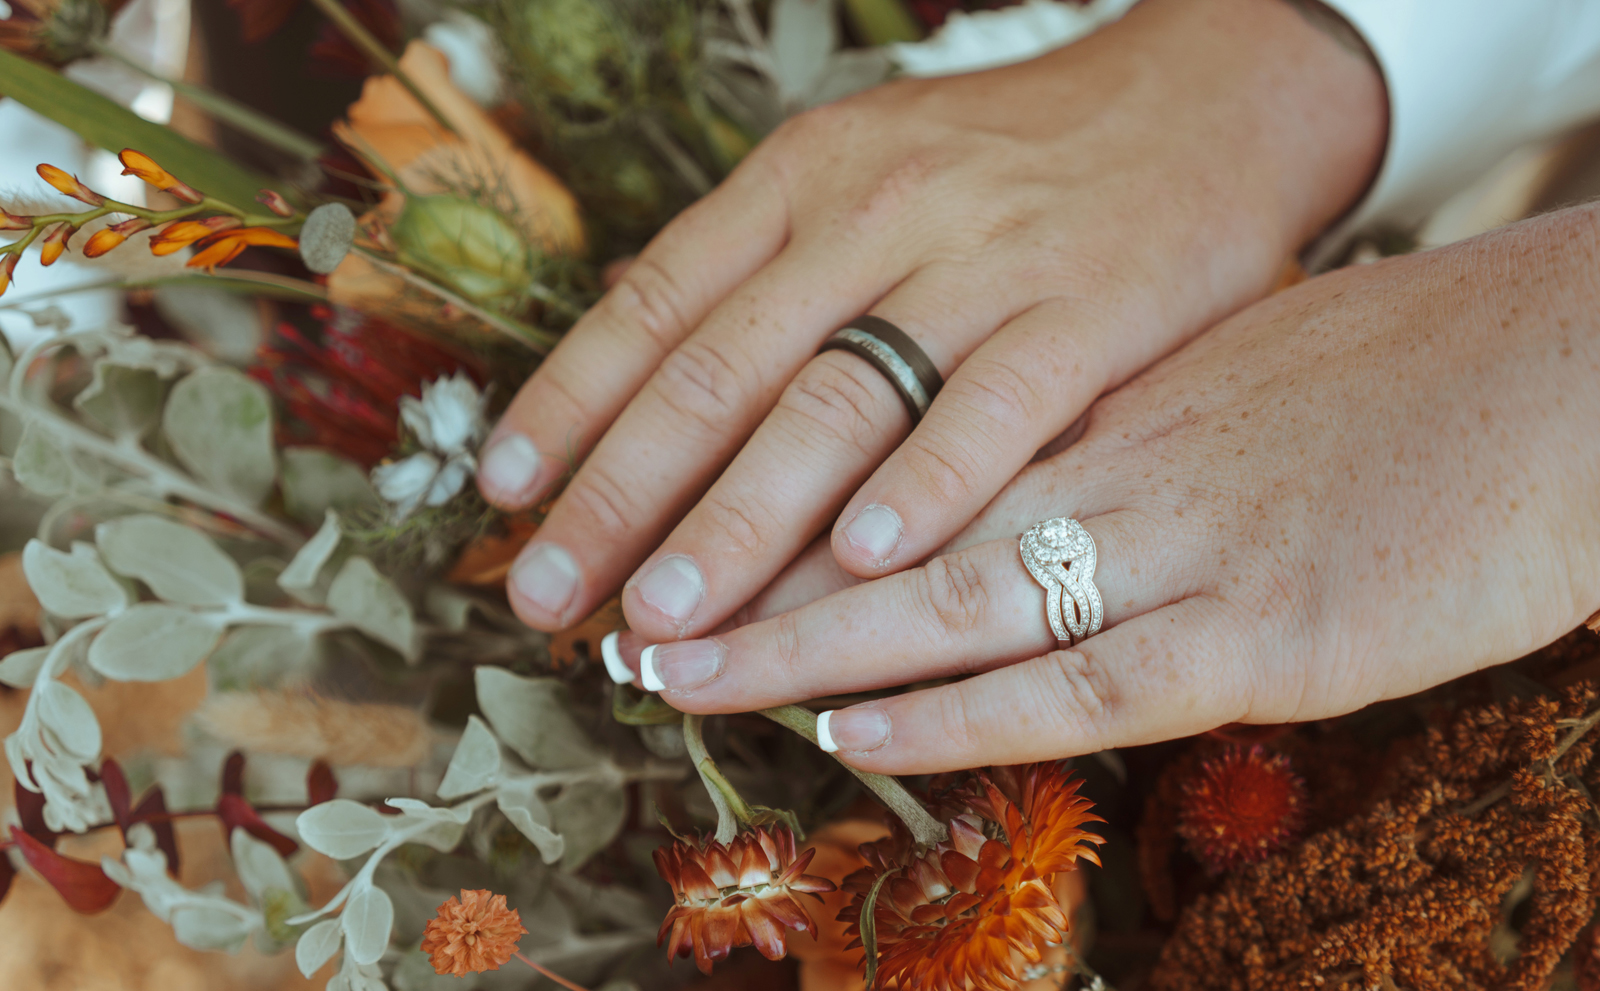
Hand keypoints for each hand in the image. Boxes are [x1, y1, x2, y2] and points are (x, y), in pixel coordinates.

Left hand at [478, 0, 1385, 635]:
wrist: (1204, 96)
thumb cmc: (1011, 157)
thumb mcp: (866, 165)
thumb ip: (762, 261)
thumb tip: (635, 354)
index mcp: (805, 177)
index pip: (658, 302)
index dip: (572, 402)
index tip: (507, 494)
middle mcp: (875, 211)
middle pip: (720, 370)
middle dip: (622, 495)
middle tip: (553, 596)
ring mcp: (982, 260)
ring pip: (836, 402)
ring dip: (742, 519)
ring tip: (669, 612)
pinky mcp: (1090, 311)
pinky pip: (994, 408)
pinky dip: (927, 484)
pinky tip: (864, 561)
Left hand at [640, 205, 1599, 773]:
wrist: (1566, 377)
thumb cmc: (1400, 380)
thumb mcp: (1220, 375)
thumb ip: (1103, 426)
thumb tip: (994, 468)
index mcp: (1103, 392)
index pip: (899, 441)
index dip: (774, 493)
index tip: (669, 525)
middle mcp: (1115, 453)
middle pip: (888, 513)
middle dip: (741, 568)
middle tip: (618, 609)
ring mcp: (1186, 538)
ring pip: (950, 595)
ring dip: (802, 639)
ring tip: (680, 670)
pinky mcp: (1271, 630)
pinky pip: (1078, 678)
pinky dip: (958, 709)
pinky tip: (854, 729)